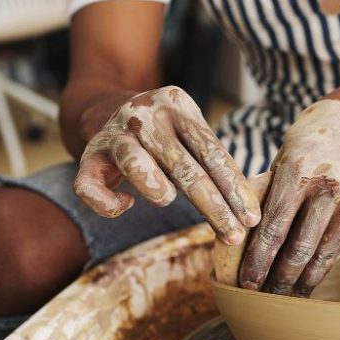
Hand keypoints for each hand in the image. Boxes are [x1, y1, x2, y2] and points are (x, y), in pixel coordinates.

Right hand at [73, 86, 260, 243]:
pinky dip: (108, 204)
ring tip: (167, 200)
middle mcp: (144, 116)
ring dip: (158, 190)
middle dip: (213, 207)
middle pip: (184, 167)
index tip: (251, 218)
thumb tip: (245, 209)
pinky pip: (89, 187)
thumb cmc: (164, 132)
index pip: (212, 153)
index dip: (234, 189)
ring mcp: (114, 134)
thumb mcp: (190, 130)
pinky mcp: (88, 155)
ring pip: (135, 166)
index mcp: (178, 105)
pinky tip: (127, 205)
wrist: (107, 107)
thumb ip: (212, 160)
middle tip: (233, 235)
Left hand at [239, 99, 339, 295]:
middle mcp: (329, 187)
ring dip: (302, 282)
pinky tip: (310, 280)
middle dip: (278, 281)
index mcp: (299, 170)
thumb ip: (269, 190)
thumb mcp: (286, 153)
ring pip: (323, 255)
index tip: (246, 284)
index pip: (274, 227)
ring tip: (286, 301)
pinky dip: (323, 266)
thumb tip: (242, 232)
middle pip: (299, 249)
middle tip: (263, 302)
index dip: (258, 261)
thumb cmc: (316, 134)